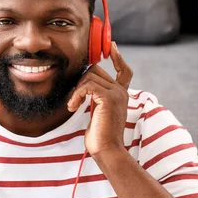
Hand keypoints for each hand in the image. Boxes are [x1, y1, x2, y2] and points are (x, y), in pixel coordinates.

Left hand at [67, 41, 132, 156]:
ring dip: (76, 89)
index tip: (111, 46)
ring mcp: (116, 93)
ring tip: (73, 104)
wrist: (107, 150)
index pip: (124, 70)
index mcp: (121, 94)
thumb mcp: (98, 112)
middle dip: (80, 81)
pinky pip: (87, 85)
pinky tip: (73, 106)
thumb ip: (96, 98)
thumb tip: (84, 86)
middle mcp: (121, 91)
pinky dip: (76, 94)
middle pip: (95, 70)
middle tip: (74, 99)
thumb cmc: (100, 136)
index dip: (118, 57)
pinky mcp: (109, 98)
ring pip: (89, 75)